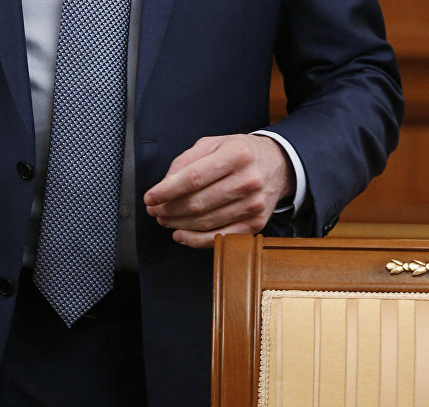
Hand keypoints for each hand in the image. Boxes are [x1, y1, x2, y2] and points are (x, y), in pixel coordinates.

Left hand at [143, 134, 295, 248]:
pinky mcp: (255, 223)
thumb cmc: (240, 154)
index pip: (193, 178)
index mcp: (236, 155)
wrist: (278, 164)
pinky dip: (195, 240)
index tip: (150, 198)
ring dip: (178, 224)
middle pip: (197, 203)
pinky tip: (180, 234)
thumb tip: (164, 186)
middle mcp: (248, 180)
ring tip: (164, 219)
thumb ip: (186, 161)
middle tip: (154, 210)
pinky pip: (220, 237)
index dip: (166, 191)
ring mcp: (254, 205)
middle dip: (168, 210)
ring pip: (205, 222)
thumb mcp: (213, 144)